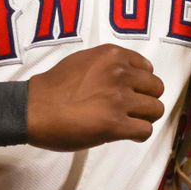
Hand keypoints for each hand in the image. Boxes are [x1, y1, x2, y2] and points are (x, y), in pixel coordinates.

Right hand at [27, 44, 164, 150]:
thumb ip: (107, 64)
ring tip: (128, 122)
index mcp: (112, 55)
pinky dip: (137, 134)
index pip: (148, 68)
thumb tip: (125, 76)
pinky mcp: (115, 124)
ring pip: (156, 110)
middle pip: (156, 89)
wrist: (33, 108)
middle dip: (146, 100)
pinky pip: (145, 130)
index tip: (130, 92)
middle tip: (130, 109)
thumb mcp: (82, 60)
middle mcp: (120, 73)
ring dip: (144, 118)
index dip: (141, 83)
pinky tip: (124, 134)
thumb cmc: (53, 86)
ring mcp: (119, 99)